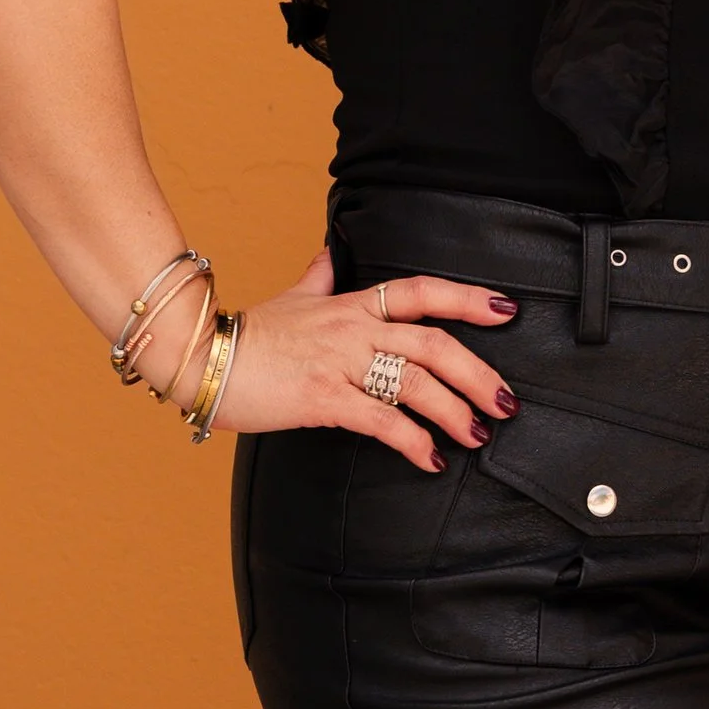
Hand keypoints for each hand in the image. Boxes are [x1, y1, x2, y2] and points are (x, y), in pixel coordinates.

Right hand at [161, 247, 520, 466]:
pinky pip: (380, 420)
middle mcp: (354, 328)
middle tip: (507, 401)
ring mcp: (340, 362)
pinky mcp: (323, 398)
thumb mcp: (291, 297)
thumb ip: (318, 275)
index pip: (422, 292)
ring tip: (479, 434)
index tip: (507, 310)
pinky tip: (430, 458)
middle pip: (433, 343)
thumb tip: (329, 250)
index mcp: (353, 303)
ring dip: (455, 411)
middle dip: (477, 373)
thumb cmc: (248, 333)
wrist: (202, 356)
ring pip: (415, 382)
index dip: (467, 298)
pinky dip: (412, 440)